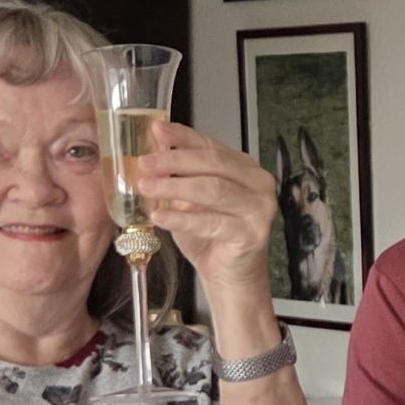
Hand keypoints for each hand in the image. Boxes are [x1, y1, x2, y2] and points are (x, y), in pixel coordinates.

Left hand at [134, 120, 278, 293]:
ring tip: (147, 188)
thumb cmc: (211, 236)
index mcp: (244, 167)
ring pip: (213, 189)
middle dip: (174, 161)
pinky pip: (212, 222)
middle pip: (213, 163)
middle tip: (145, 163)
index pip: (210, 145)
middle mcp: (258, 183)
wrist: (229, 275)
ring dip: (175, 188)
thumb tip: (150, 153)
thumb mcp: (189, 199)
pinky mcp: (252, 233)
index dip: (182, 136)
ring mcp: (259, 208)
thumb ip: (178, 176)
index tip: (156, 129)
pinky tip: (160, 218)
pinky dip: (183, 219)